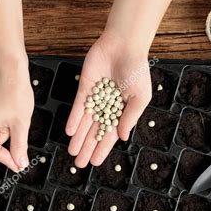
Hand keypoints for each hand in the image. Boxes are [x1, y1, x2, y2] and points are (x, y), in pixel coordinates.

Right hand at [0, 55, 33, 171]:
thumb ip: (20, 146)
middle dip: (12, 136)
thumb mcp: (20, 123)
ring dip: (11, 126)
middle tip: (22, 126)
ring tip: (18, 113)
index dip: (8, 160)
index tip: (20, 165)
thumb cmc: (14, 90)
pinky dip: (9, 119)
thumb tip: (20, 162)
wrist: (11, 66)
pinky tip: (15, 109)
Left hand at [66, 31, 151, 166]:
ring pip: (85, 122)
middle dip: (87, 147)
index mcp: (122, 111)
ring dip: (78, 137)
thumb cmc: (137, 70)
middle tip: (79, 163)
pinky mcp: (85, 87)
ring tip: (72, 152)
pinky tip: (70, 131)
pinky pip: (79, 106)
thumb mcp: (140, 97)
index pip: (110, 134)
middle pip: (95, 131)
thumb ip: (130, 117)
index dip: (102, 149)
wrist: (124, 46)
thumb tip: (122, 138)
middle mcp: (107, 107)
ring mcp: (95, 98)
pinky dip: (74, 119)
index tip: (95, 162)